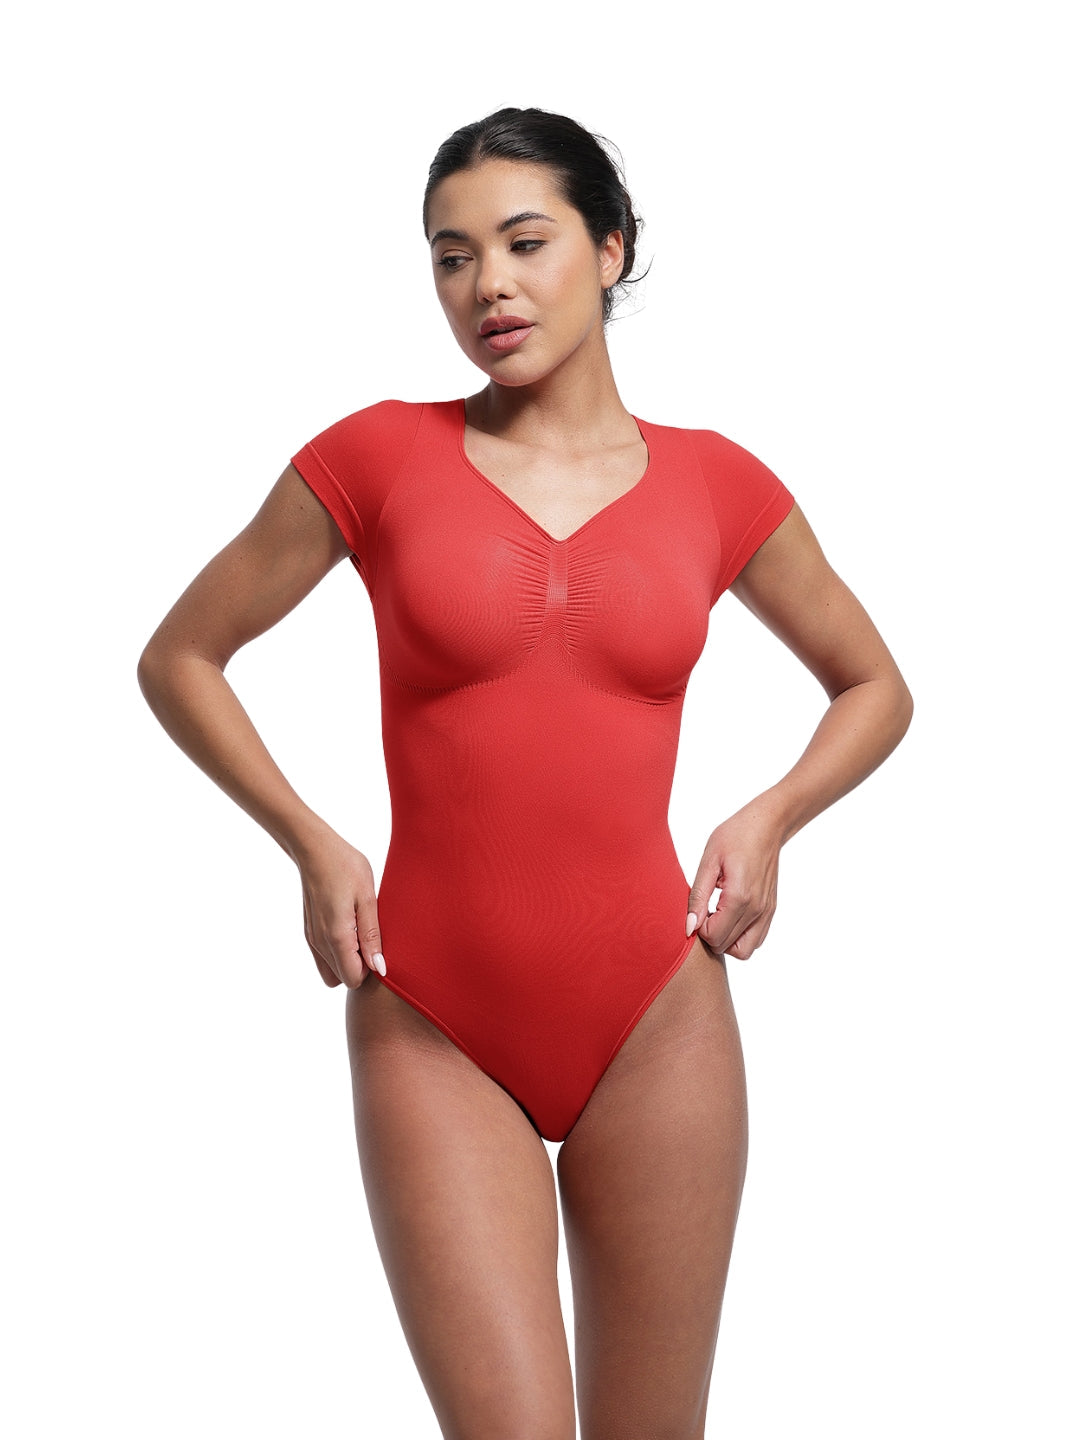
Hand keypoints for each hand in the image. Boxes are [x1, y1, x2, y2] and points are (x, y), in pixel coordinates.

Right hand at [295, 831, 384, 988]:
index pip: (353, 980)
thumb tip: (379, 968)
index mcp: (336, 936)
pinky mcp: (309, 932)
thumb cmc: (346, 868)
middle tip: (370, 938)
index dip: (369, 970)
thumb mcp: (368, 899)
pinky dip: (337, 953)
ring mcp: (312, 938)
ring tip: (360, 933)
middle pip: (341, 979)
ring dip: (347, 962)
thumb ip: (372, 936)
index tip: (377, 945)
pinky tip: (348, 928)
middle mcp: (320, 942)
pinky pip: (323, 958)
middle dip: (358, 968)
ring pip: (330, 971)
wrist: (315, 849)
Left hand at [686, 808, 782, 959]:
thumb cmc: (735, 836)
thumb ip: (698, 896)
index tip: (696, 908)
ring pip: (743, 951)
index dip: (698, 928)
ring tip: (716, 916)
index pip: (714, 937)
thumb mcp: (709, 861)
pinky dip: (740, 937)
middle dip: (709, 935)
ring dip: (725, 940)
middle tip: (703, 911)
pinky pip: (755, 940)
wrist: (767, 826)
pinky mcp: (771, 911)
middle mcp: (757, 909)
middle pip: (726, 946)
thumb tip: (689, 927)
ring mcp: (766, 912)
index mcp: (739, 897)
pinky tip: (729, 916)